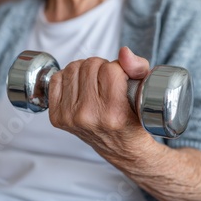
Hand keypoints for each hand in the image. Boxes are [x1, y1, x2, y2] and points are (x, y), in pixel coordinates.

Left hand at [48, 47, 156, 165]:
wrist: (121, 148)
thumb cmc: (133, 119)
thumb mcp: (144, 92)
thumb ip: (138, 67)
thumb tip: (123, 52)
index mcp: (113, 112)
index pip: (111, 69)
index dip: (118, 68)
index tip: (121, 79)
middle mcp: (89, 116)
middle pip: (90, 65)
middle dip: (101, 67)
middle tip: (107, 80)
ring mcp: (70, 117)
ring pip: (73, 68)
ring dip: (84, 70)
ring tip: (94, 83)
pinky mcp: (57, 117)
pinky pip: (56, 79)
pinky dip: (67, 78)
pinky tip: (79, 87)